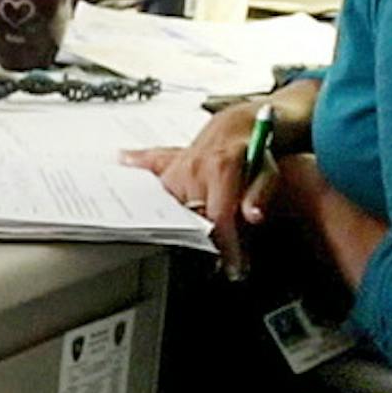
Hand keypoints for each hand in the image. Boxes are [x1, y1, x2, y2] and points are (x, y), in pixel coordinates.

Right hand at [121, 101, 275, 278]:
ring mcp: (175, 170)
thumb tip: (253, 216)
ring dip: (182, 228)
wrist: (234, 126)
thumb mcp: (268, 172)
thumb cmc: (252, 152)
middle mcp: (192, 169)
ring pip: (174, 211)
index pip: (219, 216)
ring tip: (194, 241)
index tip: (234, 266)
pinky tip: (123, 162)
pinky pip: (148, 172)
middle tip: (220, 260)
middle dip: (208, 244)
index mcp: (219, 169)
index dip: (227, 246)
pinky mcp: (165, 169)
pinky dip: (136, 167)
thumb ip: (260, 194)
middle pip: (194, 221)